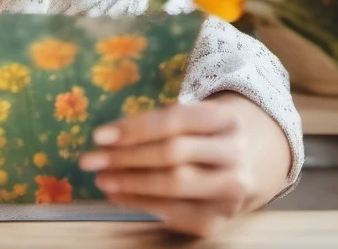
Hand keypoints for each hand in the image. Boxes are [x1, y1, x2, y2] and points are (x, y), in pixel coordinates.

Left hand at [78, 95, 283, 237]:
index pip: (174, 120)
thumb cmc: (203, 137)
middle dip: (125, 158)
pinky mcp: (220, 218)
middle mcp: (235, 153)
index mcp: (226, 119)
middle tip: (90, 160)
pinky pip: (174, 213)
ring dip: (130, 183)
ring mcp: (232, 189)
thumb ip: (154, 125)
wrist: (247, 166)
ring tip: (101, 179)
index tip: (98, 136)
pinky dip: (141, 203)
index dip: (134, 128)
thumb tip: (106, 140)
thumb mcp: (190, 120)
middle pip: (172, 154)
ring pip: (174, 184)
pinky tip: (119, 195)